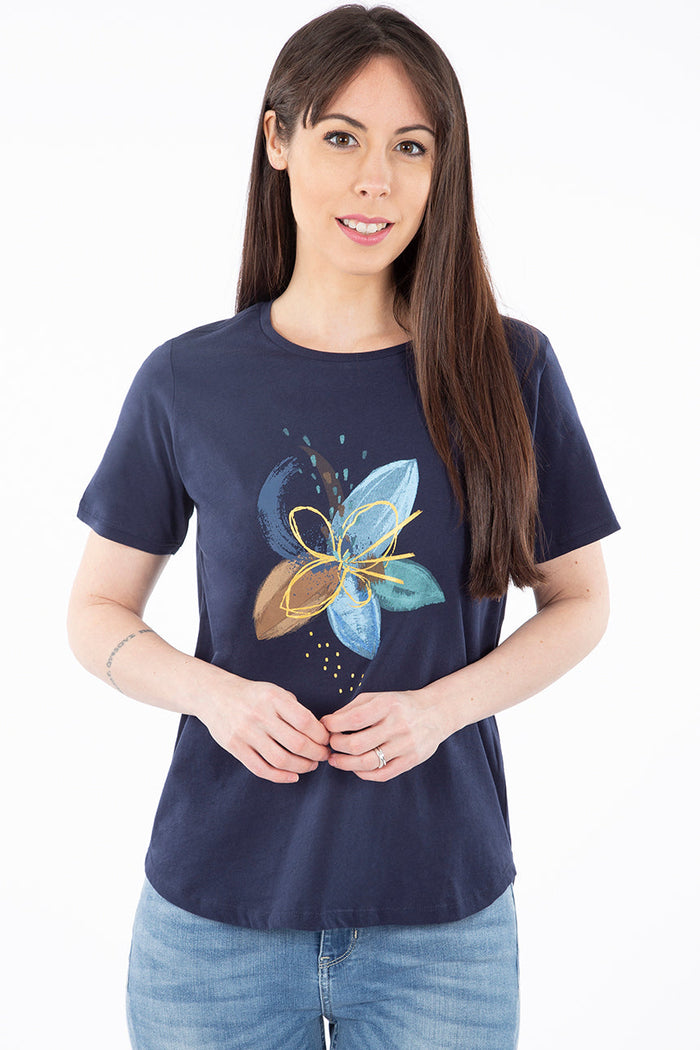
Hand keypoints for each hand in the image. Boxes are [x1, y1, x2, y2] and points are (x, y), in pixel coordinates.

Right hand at [200, 674, 330, 783]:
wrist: (215, 695)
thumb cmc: (252, 695)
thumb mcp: (274, 691)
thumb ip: (294, 707)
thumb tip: (318, 730)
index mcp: (273, 698)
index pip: (305, 721)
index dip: (321, 734)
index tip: (326, 739)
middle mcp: (260, 715)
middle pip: (297, 743)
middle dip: (316, 753)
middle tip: (323, 755)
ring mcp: (246, 733)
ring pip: (281, 760)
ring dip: (302, 767)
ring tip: (311, 765)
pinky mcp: (235, 747)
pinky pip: (261, 769)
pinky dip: (280, 777)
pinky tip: (293, 776)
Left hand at [320, 688, 447, 780]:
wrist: (435, 713)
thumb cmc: (400, 705)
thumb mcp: (378, 697)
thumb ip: (353, 708)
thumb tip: (328, 723)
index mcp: (387, 705)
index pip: (353, 719)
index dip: (333, 725)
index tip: (325, 726)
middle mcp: (398, 725)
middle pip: (357, 744)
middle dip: (336, 746)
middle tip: (330, 744)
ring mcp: (405, 745)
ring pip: (367, 762)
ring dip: (345, 764)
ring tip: (335, 760)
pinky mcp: (410, 761)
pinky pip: (382, 774)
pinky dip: (363, 774)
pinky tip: (355, 768)